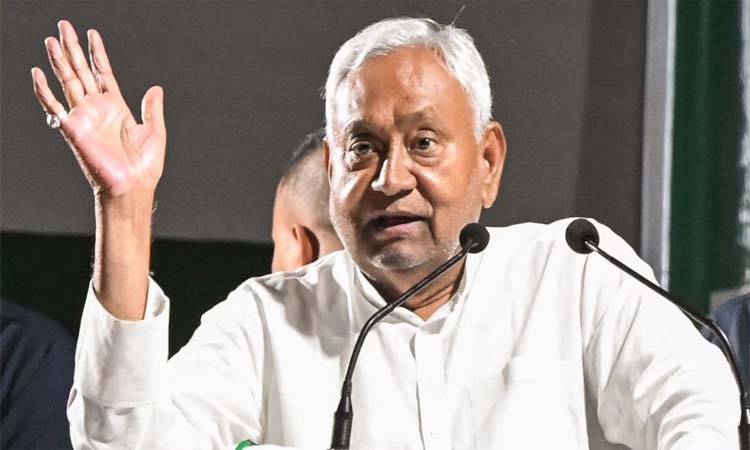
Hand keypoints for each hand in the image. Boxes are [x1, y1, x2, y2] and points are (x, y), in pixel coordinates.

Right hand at [31, 20, 165, 199]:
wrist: (133, 186)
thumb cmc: (145, 166)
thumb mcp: (155, 131)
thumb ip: (152, 109)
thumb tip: (156, 88)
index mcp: (117, 107)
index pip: (103, 73)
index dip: (97, 54)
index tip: (92, 34)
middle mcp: (98, 109)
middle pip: (82, 71)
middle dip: (73, 49)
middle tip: (64, 26)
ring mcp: (84, 117)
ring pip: (68, 82)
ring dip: (60, 61)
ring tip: (52, 40)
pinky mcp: (73, 129)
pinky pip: (55, 106)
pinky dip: (45, 91)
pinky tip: (38, 74)